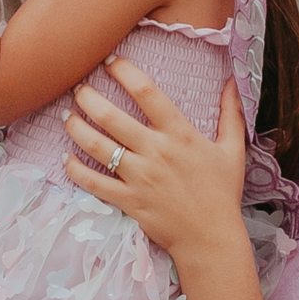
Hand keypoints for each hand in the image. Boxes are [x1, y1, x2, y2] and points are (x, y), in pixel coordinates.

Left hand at [64, 56, 247, 262]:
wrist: (211, 238)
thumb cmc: (222, 192)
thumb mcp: (232, 150)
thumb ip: (231, 113)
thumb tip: (232, 80)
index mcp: (179, 134)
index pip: (146, 92)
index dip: (124, 71)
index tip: (110, 60)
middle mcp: (155, 152)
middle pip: (111, 116)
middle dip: (88, 97)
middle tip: (78, 87)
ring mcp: (139, 177)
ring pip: (97, 146)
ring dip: (76, 127)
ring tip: (67, 116)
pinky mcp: (128, 200)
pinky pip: (93, 182)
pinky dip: (75, 169)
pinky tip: (66, 157)